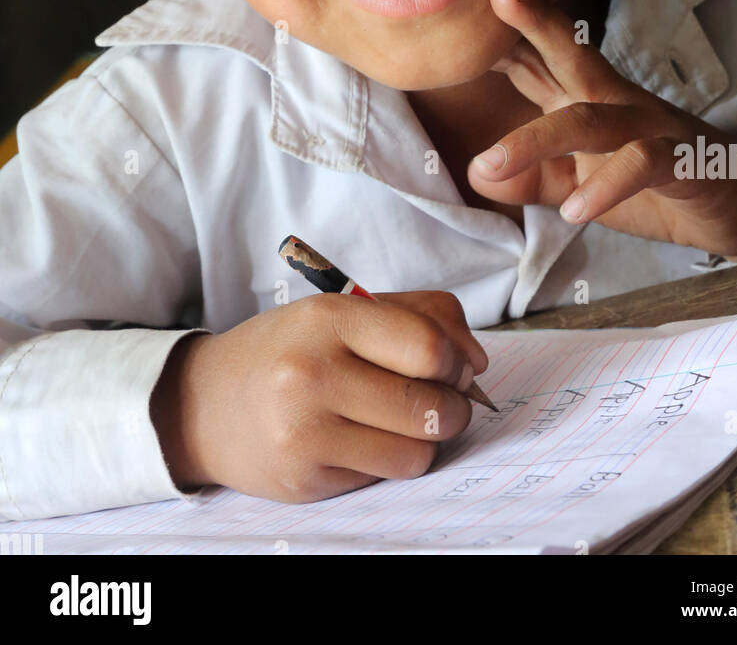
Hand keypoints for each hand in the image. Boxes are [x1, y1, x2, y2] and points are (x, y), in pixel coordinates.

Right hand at [150, 289, 487, 502]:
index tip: (453, 365)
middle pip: (430, 407)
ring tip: (402, 421)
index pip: (428, 347)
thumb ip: (421, 317)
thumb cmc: (289, 349)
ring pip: (416, 453)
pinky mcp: (306, 481)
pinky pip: (383, 478)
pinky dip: (387, 461)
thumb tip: (476, 364)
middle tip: (440, 399)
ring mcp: (306, 434)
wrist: (205, 403)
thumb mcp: (345, 310)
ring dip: (425, 440)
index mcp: (329, 318)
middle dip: (452, 407)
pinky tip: (361, 440)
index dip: (457, 360)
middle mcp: (312, 374)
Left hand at [467, 0, 736, 260]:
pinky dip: (606, 186)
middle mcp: (617, 102)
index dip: (501, 37)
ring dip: (539, 138)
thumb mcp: (580, 184)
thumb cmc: (653, 186)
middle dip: (536, 23)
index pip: (540, 61)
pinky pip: (641, 164)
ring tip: (493, 161)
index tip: (455, 11)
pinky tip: (575, 210)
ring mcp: (651, 126)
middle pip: (572, 55)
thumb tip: (477, 172)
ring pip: (591, 119)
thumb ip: (532, 178)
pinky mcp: (682, 161)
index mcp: (589, 101)